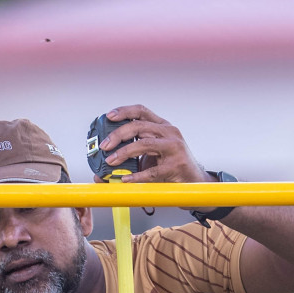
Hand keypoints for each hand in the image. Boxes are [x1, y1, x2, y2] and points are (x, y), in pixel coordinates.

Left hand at [95, 104, 215, 206]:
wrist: (193, 181)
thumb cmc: (169, 166)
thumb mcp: (151, 155)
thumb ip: (129, 156)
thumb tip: (100, 172)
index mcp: (162, 126)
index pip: (141, 111)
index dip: (124, 111)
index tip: (109, 116)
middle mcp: (169, 132)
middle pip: (138, 126)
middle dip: (118, 134)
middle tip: (105, 146)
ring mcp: (174, 147)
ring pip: (144, 144)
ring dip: (124, 152)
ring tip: (111, 162)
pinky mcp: (176, 165)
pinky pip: (152, 170)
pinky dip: (136, 176)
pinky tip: (125, 180)